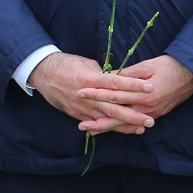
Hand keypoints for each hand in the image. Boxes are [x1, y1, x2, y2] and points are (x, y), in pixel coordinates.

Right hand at [30, 52, 153, 135]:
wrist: (42, 73)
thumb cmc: (65, 64)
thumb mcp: (85, 63)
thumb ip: (102, 74)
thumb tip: (117, 78)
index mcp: (89, 79)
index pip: (115, 83)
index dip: (133, 86)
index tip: (149, 87)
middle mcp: (86, 95)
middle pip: (113, 107)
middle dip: (133, 115)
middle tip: (150, 119)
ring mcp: (81, 107)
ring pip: (106, 119)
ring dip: (124, 125)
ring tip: (142, 128)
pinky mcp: (76, 114)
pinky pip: (95, 123)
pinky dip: (109, 127)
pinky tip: (122, 130)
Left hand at [76, 54, 192, 132]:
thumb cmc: (169, 66)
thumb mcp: (147, 65)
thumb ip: (127, 74)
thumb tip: (109, 78)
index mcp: (142, 93)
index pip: (114, 95)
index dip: (96, 94)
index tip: (81, 93)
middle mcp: (147, 107)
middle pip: (118, 116)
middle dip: (98, 120)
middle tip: (81, 125)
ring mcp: (152, 113)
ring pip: (126, 123)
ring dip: (109, 127)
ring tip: (92, 131)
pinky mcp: (157, 114)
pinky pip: (136, 123)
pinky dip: (124, 127)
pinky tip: (113, 129)